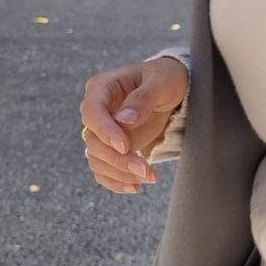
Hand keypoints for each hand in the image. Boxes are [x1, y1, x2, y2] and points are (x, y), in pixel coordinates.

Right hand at [79, 57, 189, 193]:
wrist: (174, 88)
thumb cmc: (166, 78)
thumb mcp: (161, 82)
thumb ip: (143, 98)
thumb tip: (124, 120)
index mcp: (102, 88)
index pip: (92, 112)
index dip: (105, 132)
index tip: (125, 147)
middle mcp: (98, 111)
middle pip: (93, 141)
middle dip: (118, 160)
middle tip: (145, 170)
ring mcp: (103, 131)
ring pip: (97, 159)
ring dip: (119, 173)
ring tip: (149, 178)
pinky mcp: (112, 147)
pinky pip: (104, 169)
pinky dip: (116, 181)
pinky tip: (136, 187)